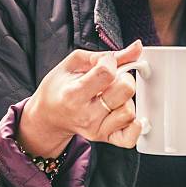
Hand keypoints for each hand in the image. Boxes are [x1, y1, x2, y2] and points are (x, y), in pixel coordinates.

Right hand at [17, 40, 143, 156]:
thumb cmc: (60, 87)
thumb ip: (107, 54)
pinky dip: (135, 126)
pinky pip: (130, 137)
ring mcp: (96, 129)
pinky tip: (125, 111)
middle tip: (112, 79)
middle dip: (123, 77)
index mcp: (73, 94)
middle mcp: (86, 115)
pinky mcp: (105, 138)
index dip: (110, 62)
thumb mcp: (75, 63)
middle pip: (125, 90)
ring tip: (112, 95)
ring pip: (130, 111)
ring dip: (126, 99)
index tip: (104, 63)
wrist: (49, 116)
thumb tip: (136, 47)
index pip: (107, 73)